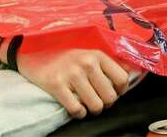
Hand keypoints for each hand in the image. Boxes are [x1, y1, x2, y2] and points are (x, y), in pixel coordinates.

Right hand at [17, 33, 131, 118]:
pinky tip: (76, 108)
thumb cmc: (64, 56)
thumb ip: (110, 62)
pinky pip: (77, 110)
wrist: (33, 54)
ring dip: (93, 110)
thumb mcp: (88, 53)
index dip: (120, 90)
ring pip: (96, 105)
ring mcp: (71, 74)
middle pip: (110, 96)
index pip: (122, 78)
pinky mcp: (56, 85)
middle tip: (98, 101)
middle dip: (106, 103)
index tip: (113, 92)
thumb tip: (133, 71)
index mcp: (97, 54)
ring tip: (87, 105)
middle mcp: (86, 63)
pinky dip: (79, 113)